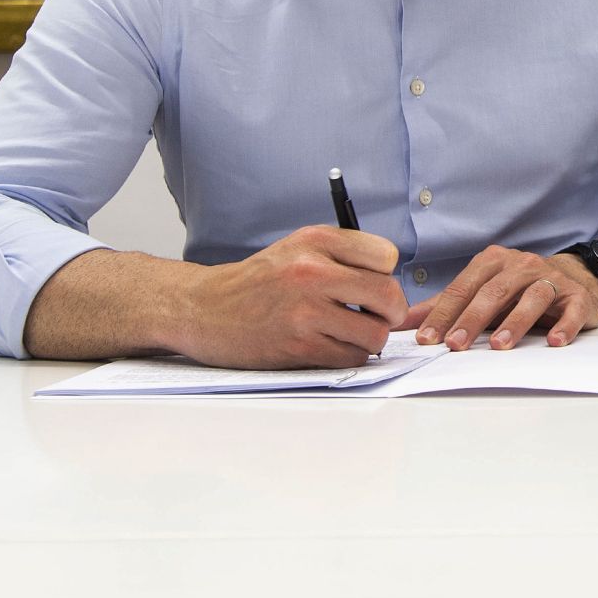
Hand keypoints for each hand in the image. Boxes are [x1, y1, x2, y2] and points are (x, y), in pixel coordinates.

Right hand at [172, 225, 406, 368]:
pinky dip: (350, 355)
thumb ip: (344, 254)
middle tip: (379, 317)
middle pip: (388, 295)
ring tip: (351, 333)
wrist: (204, 308)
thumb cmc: (259, 281)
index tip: (371, 285)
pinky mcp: (298, 346)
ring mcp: (305, 311)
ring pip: (375, 333)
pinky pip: (352, 357)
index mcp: (315, 240)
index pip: (386, 257)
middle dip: (391, 312)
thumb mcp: (298, 248)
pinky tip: (331, 346)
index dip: (385, 275)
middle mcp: (311, 272)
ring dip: (370, 339)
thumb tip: (392, 280)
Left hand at [415, 245, 597, 350]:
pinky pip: (572, 310)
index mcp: (493, 262)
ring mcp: (551, 279)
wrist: (574, 278)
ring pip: (532, 297)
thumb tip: (400, 322)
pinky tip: (554, 342)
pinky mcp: (578, 297)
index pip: (463, 289)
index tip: (427, 339)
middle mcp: (521, 265)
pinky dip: (565, 325)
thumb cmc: (518, 290)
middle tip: (456, 345)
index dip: (444, 314)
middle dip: (473, 319)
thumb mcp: (480, 292)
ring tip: (500, 345)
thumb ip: (443, 306)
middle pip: (494, 292)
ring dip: (516, 321)